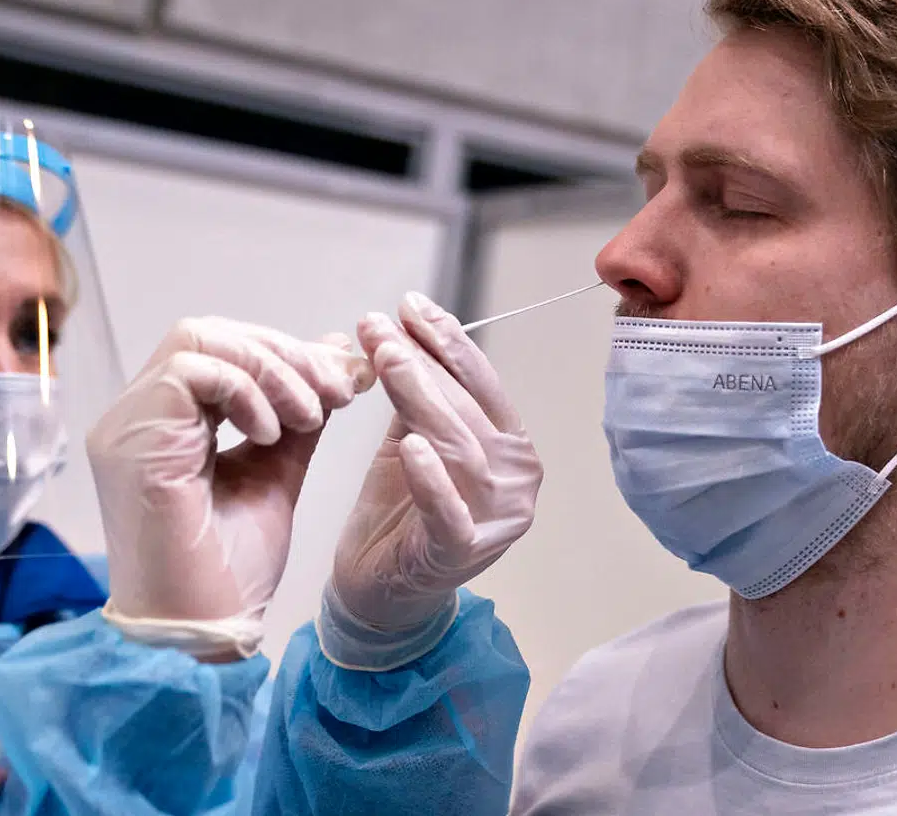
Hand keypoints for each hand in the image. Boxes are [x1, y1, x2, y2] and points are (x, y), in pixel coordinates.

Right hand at [87, 317, 373, 659]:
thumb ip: (299, 416)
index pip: (220, 348)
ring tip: (310, 414)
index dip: (285, 353)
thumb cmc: (230, 572)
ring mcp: (127, 428)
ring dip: (271, 369)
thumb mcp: (277, 473)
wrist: (203, 634)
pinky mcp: (133, 444)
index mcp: (163, 424)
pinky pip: (191, 374)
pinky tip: (273, 432)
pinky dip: (245, 390)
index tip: (345, 381)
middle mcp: (135, 418)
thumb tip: (337, 357)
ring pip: (199, 341)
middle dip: (284, 354)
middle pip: (209, 334)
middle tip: (338, 391)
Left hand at [320, 292, 541, 669]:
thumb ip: (421, 396)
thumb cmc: (398, 513)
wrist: (378, 593)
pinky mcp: (463, 553)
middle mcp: (517, 480)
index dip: (448, 341)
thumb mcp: (411, 441)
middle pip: (469, 409)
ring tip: (385, 358)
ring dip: (420, 397)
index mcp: (511, 448)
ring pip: (459, 447)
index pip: (482, 384)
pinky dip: (431, 479)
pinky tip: (409, 446)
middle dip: (424, 360)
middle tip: (381, 324)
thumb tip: (406, 331)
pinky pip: (449, 511)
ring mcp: (497, 519)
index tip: (410, 304)